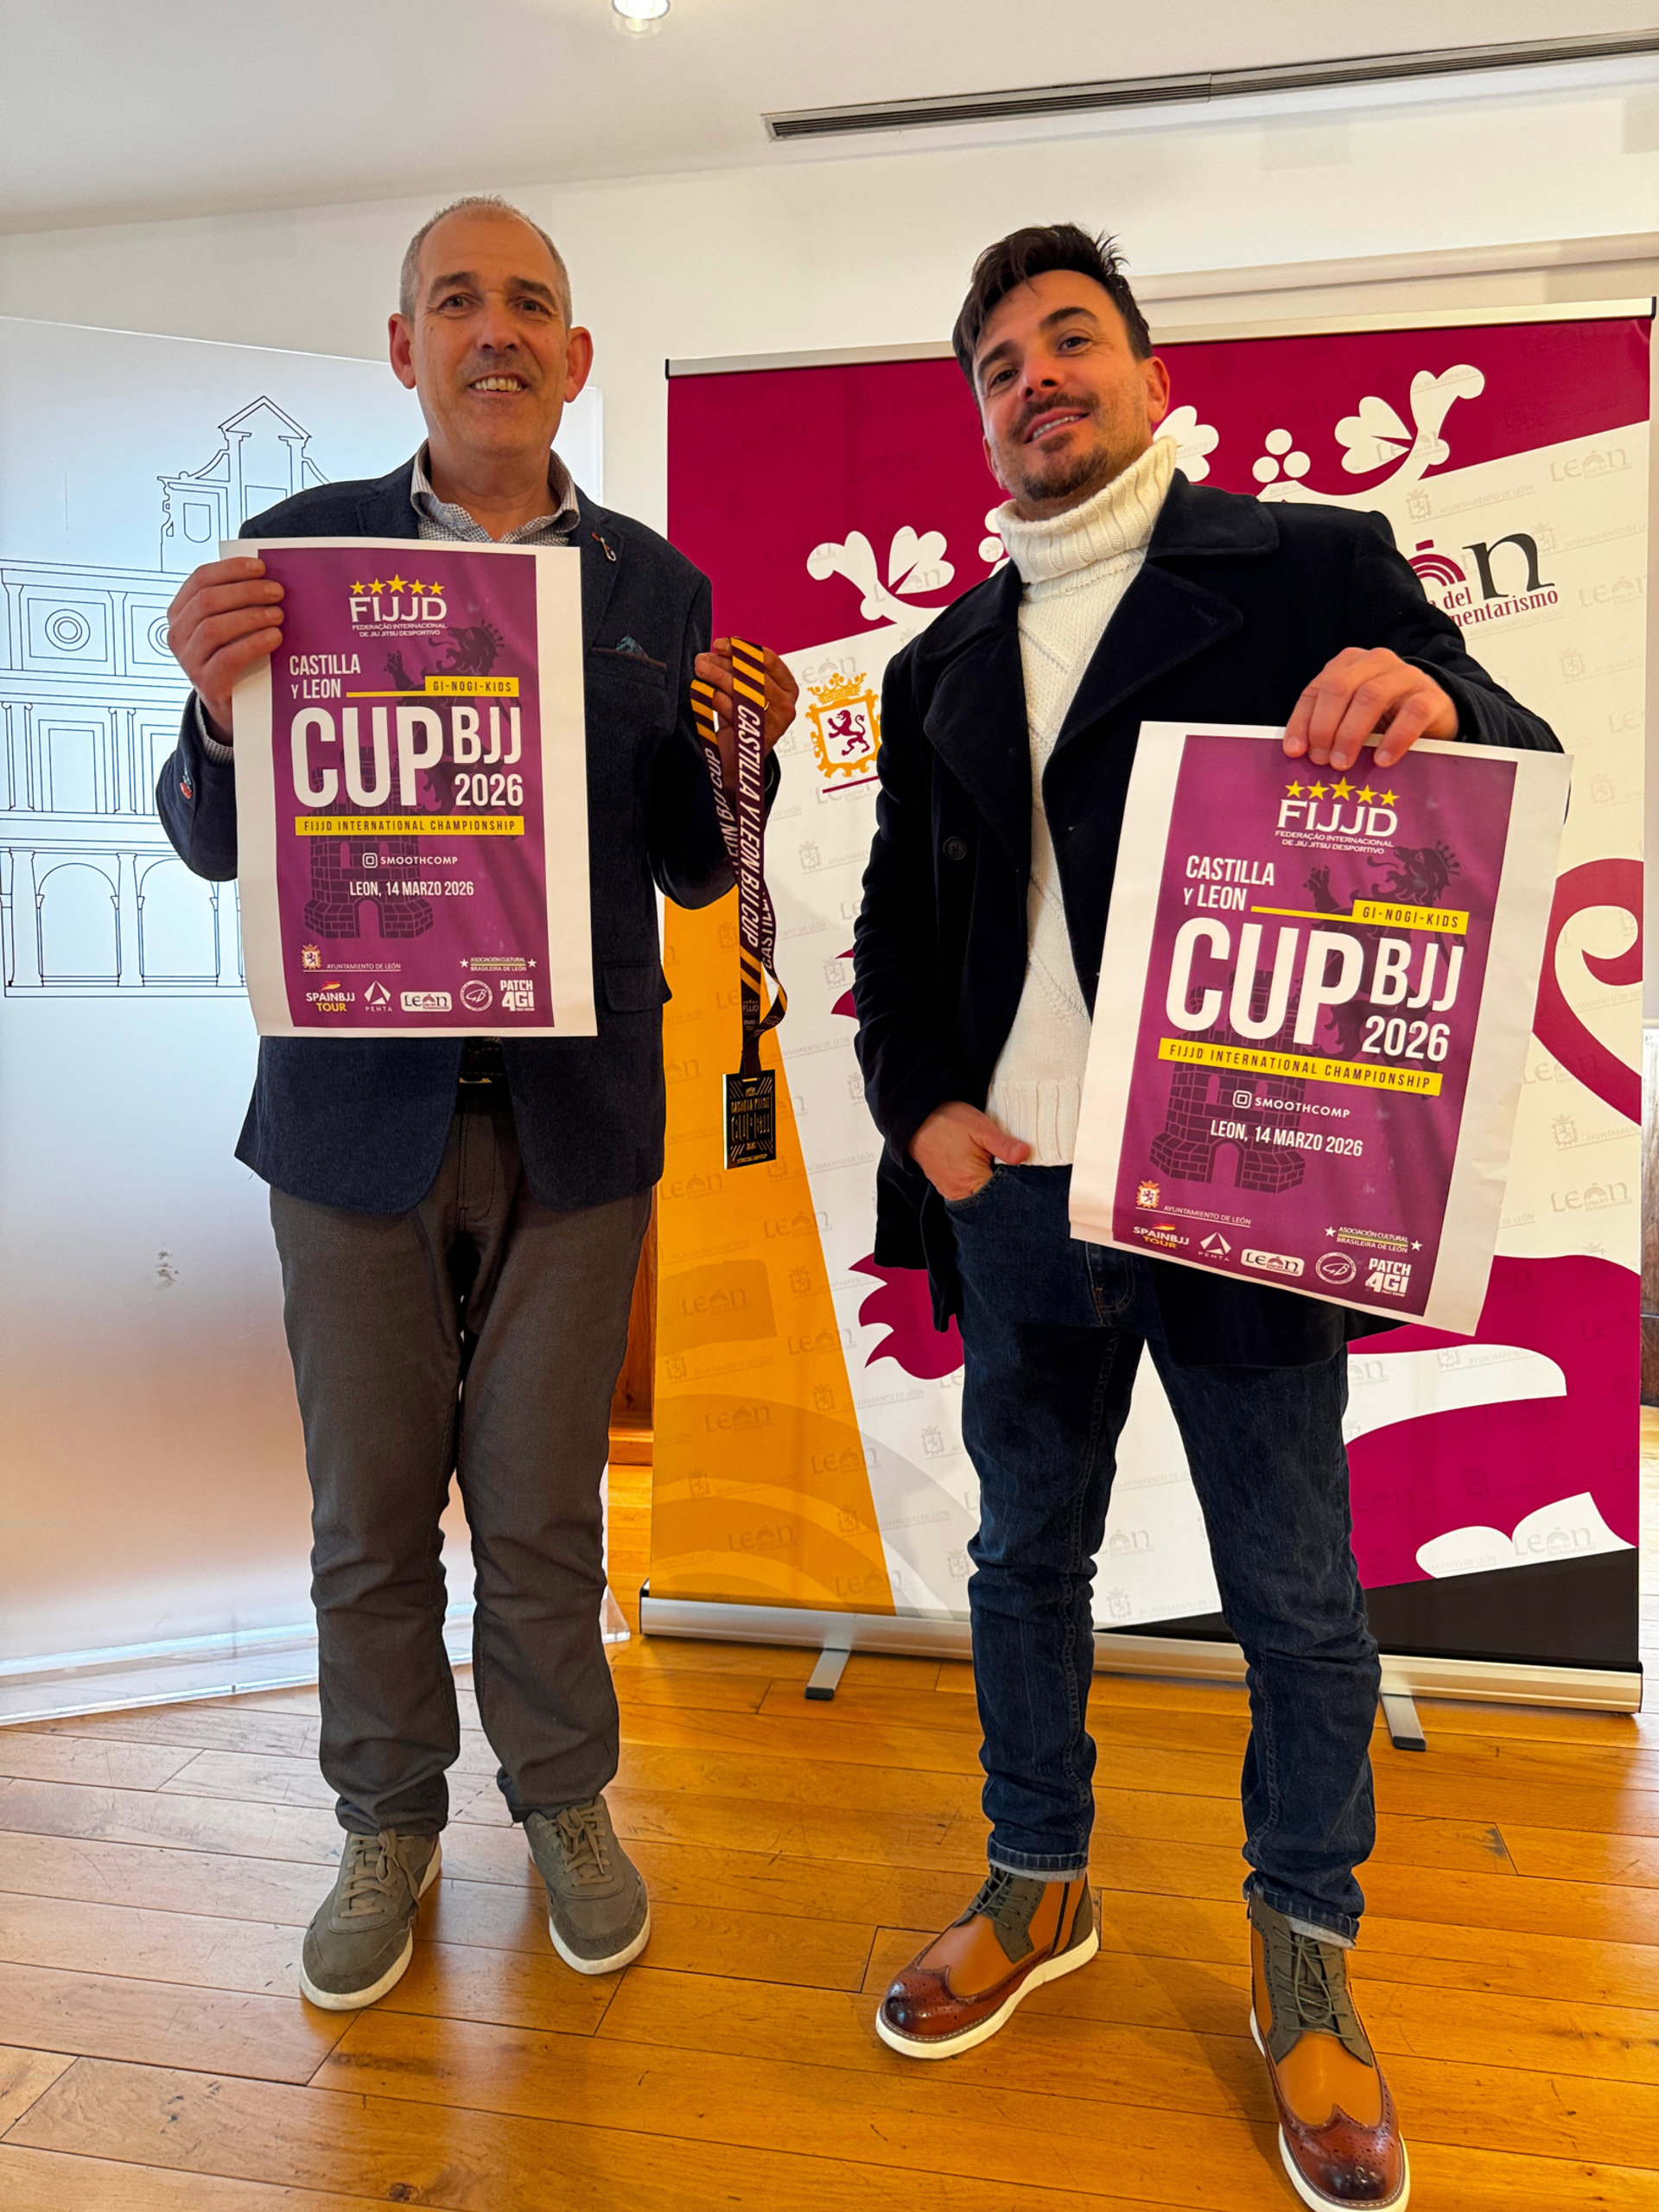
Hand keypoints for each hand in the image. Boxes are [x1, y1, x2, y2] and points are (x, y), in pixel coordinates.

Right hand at [166, 556, 285, 740]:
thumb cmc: (235, 655)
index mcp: (181, 612)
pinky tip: (274, 637)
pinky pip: (228, 658)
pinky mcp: (206, 684)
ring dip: (251, 617)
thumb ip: (237, 602)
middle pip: (208, 601)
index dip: (231, 569)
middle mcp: (178, 634)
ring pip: (214, 628)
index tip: (261, 567)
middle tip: (277, 592)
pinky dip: (254, 644)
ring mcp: (189, 660)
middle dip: (246, 591)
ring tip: (279, 615)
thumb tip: (268, 577)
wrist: (230, 703)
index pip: (200, 579)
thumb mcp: (230, 625)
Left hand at [694, 639, 798, 790]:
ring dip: (716, 676)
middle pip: (753, 674)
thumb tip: (717, 649)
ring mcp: (774, 723)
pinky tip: (705, 694)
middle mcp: (786, 705)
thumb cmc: (744, 718)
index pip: (769, 660)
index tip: (721, 644)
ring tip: (700, 670)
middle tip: (702, 659)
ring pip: (742, 690)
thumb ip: (737, 668)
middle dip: (724, 663)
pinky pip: (732, 710)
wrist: (740, 757)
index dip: (743, 649)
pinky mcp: (757, 737)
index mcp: (788, 688)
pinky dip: (716, 699)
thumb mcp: (746, 689)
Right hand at [909, 1101, 1030, 1202]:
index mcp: (971, 1182)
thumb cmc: (948, 1123)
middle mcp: (959, 1193)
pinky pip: (966, 1193)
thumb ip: (1003, 1145)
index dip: (1017, 1190)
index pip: (1002, 1199)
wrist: (917, 1120)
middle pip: (990, 1202)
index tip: (1027, 1179)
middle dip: (1004, 1191)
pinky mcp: (946, 1187)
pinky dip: (977, 1185)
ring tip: (998, 1170)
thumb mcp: (980, 1128)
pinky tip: (984, 1171)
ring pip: (978, 1198)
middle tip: (1014, 1173)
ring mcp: (950, 1192)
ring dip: (990, 1188)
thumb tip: (1025, 1155)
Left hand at [1283, 647, 1456, 773]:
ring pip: (1371, 696)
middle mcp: (1376, 662)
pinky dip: (1394, 739)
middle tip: (1320, 760)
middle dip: (1324, 726)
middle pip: (1340, 688)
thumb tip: (1297, 754)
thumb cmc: (1384, 719)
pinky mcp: (1432, 696)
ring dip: (1351, 733)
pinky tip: (1381, 760)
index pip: (1317, 689)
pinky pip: (1412, 714)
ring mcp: (1406, 676)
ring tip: (1342, 764)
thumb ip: (1326, 728)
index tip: (1295, 751)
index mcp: (1349, 663)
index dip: (1302, 721)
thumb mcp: (1350, 718)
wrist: (1435, 715)